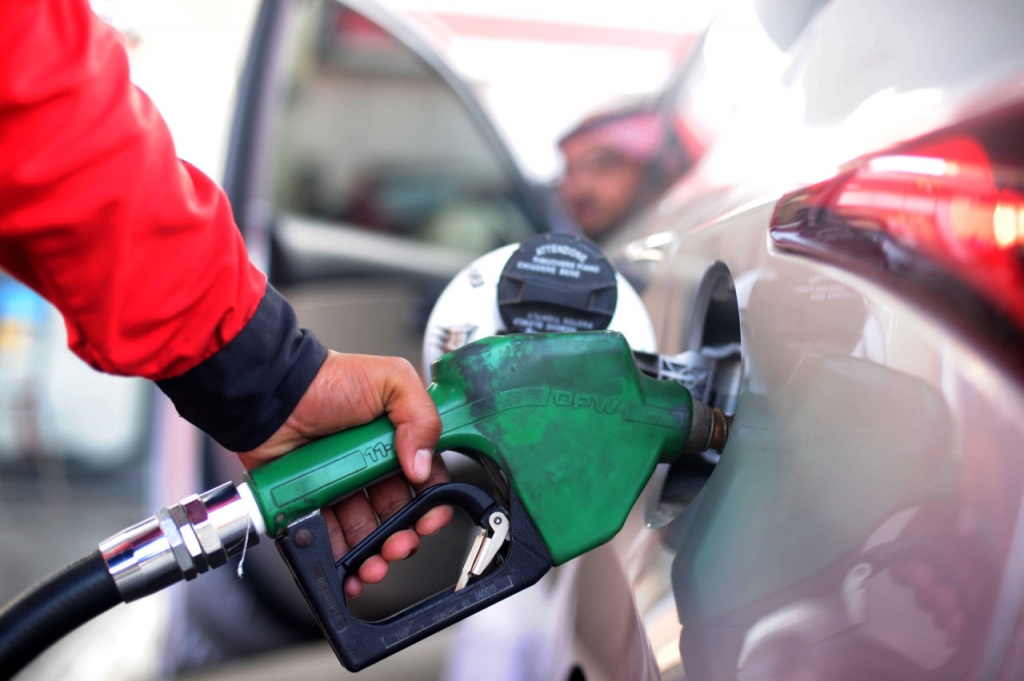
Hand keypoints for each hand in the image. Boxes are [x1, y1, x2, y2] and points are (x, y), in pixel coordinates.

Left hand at [238, 351, 451, 596]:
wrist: (273, 393)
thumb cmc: (327, 379)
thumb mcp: (391, 379)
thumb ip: (421, 415)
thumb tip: (422, 465)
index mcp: (398, 439)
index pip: (427, 480)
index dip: (433, 503)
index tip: (431, 518)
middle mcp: (373, 465)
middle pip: (399, 514)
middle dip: (405, 537)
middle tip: (400, 544)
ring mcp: (343, 485)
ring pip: (367, 531)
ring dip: (376, 554)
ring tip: (374, 564)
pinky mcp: (313, 500)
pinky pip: (330, 535)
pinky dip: (340, 556)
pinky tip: (347, 566)